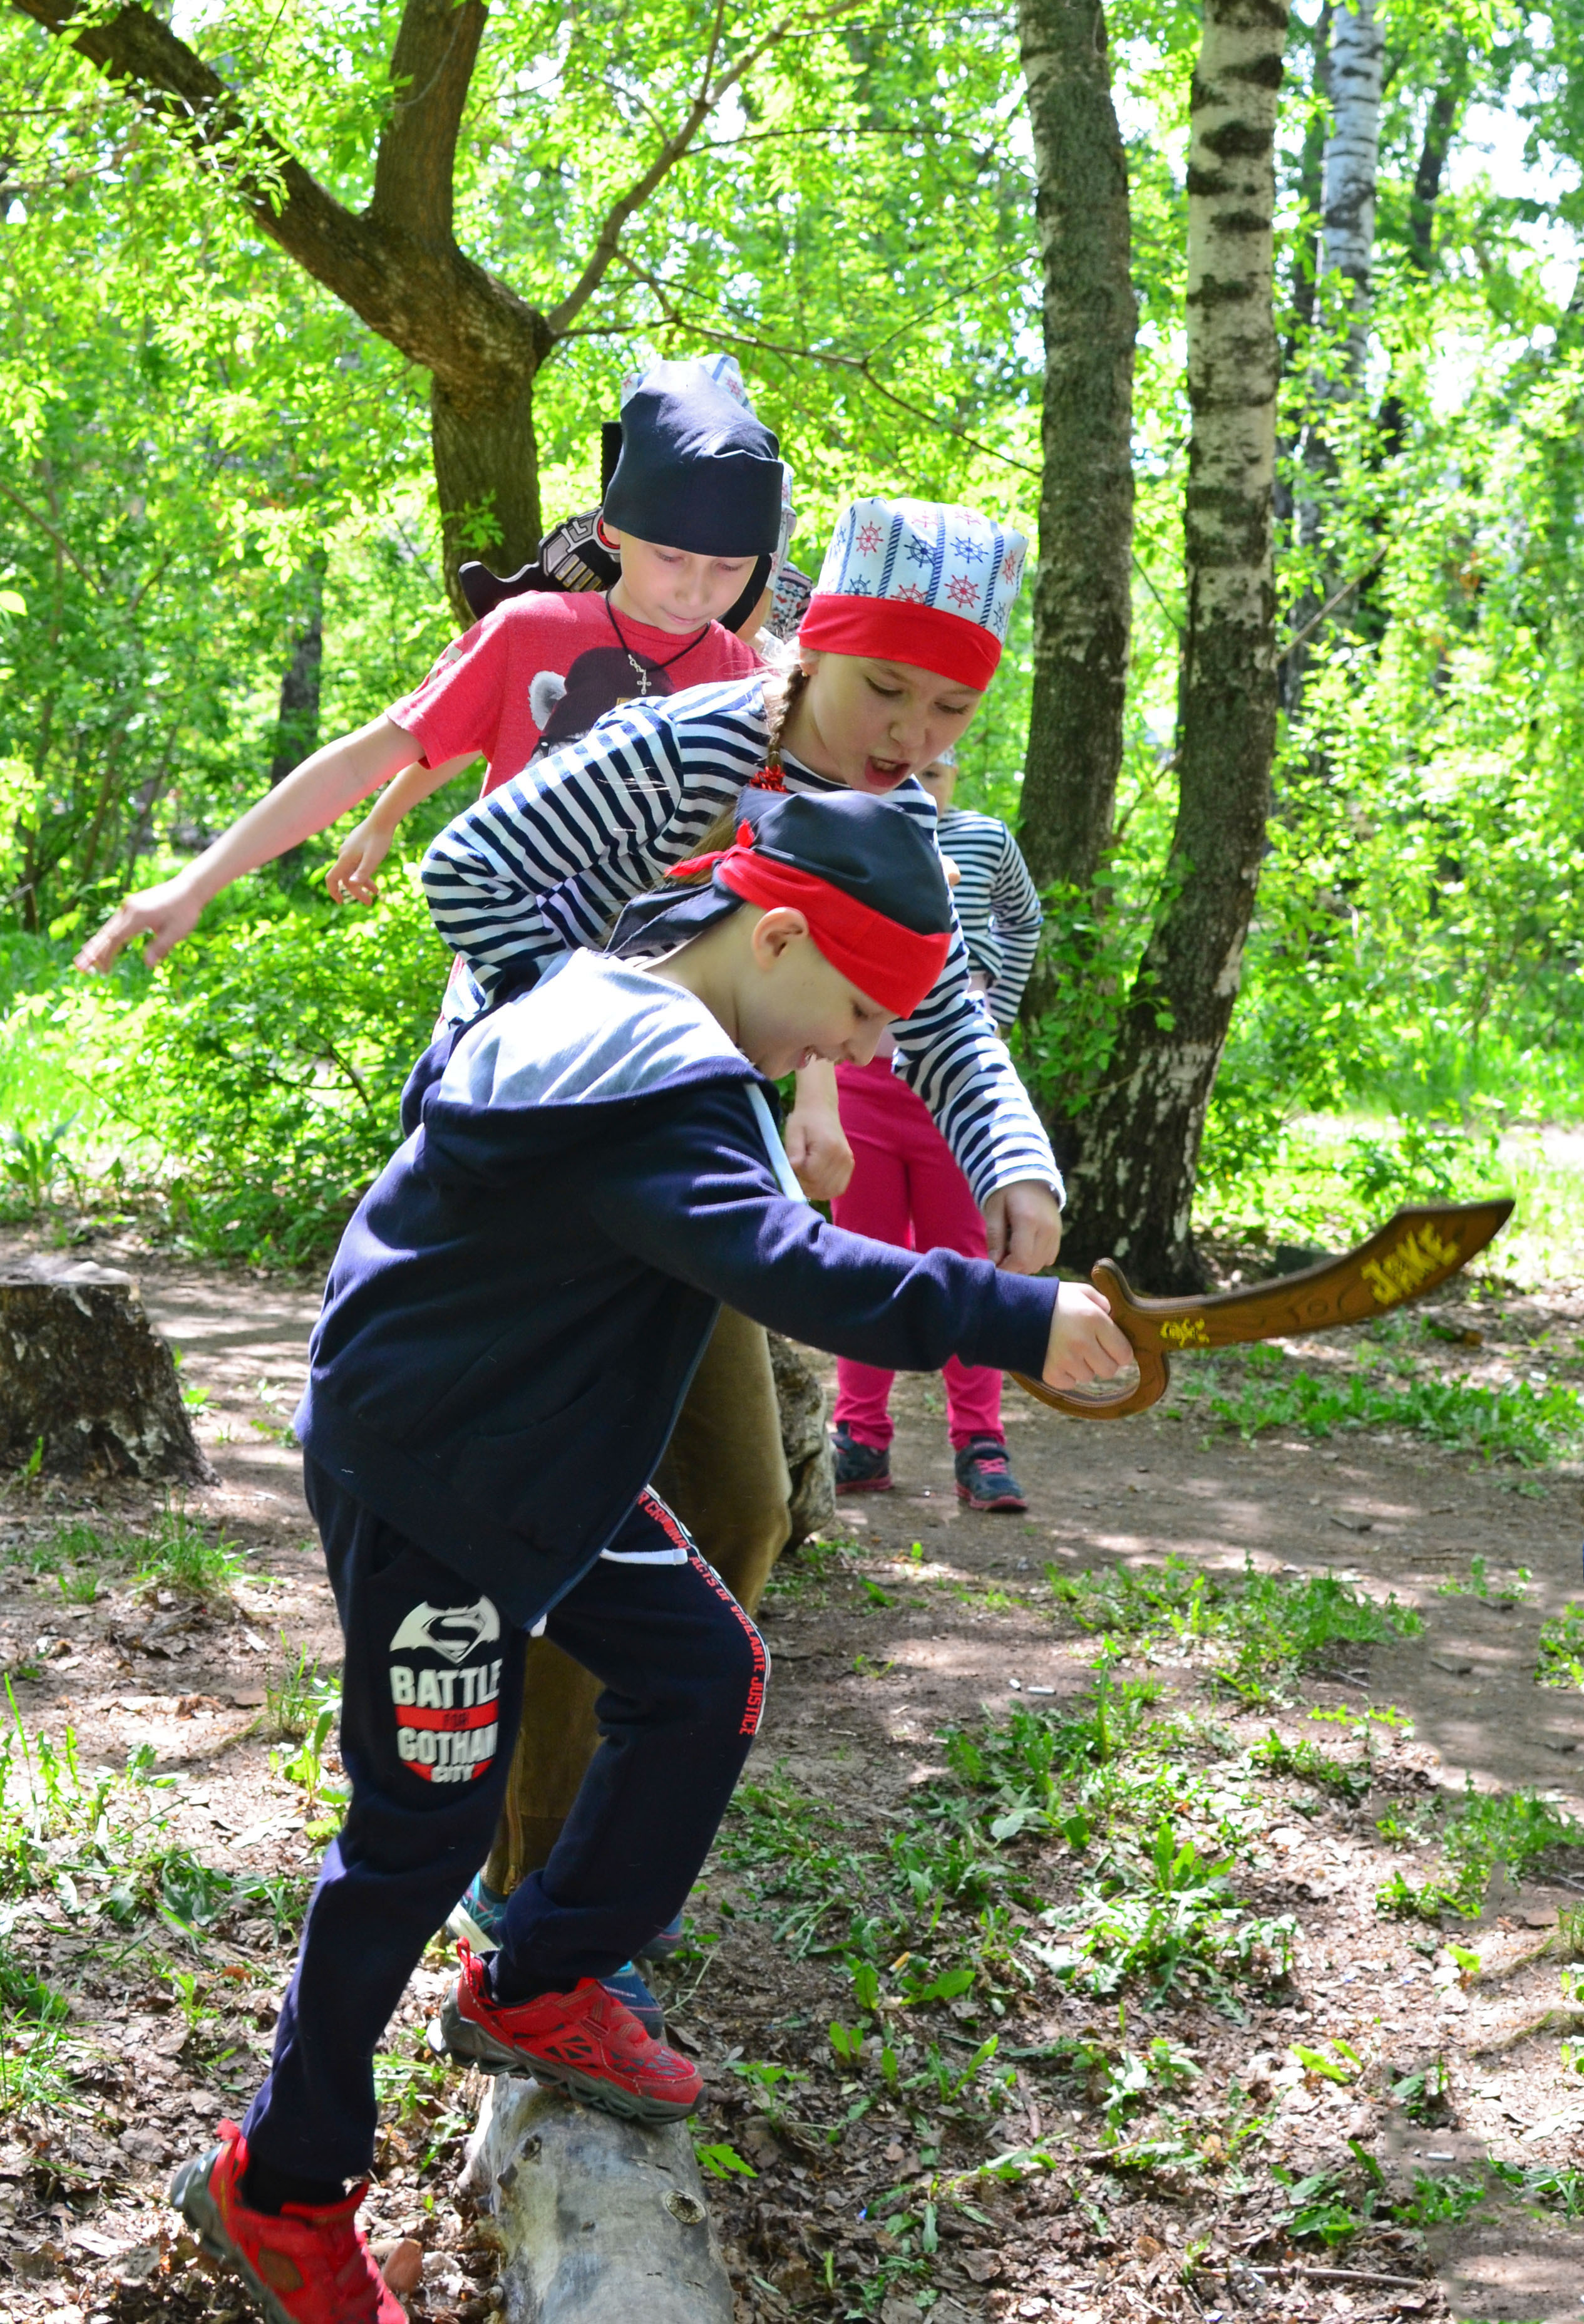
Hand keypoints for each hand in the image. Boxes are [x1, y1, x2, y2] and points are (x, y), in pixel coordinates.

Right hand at [74, 873, 204, 973]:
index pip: (116, 939)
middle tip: (79, 967)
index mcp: (138, 917)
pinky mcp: (132, 906)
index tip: (102, 971)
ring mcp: (129, 906)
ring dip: (96, 944)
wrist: (189, 888)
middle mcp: (129, 910)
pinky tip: (100, 945)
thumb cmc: (185, 911)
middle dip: (92, 952)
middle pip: (106, 933)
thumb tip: (149, 965)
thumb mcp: (177, 932)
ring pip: (108, 928)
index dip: (106, 955)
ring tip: (84, 959)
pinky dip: (106, 936)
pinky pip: (115, 923)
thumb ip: (161, 947)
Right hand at [326, 813, 394, 904]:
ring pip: (353, 871)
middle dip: (356, 892)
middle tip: (370, 902)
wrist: (383, 818)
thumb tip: (352, 884)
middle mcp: (344, 854)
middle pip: (345, 878)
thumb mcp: (373, 859)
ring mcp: (349, 850)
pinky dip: (365, 872)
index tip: (341, 902)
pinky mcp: (356, 846)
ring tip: (376, 892)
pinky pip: (357, 863)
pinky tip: (375, 875)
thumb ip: (363, 872)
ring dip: (363, 883)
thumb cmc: (379, 839)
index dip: (333, 891)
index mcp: (345, 859)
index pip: (332, 878)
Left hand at [786, 1062, 854, 1199]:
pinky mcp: (850, 1165)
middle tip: (798, 1173)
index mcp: (828, 1147)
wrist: (822, 1108)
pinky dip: (826, 1189)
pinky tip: (817, 1180)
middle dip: (806, 1186)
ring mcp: (848, 1162)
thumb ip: (793, 1152)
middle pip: (821, 1186)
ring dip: (815, 1190)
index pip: (812, 1176)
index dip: (798, 1178)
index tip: (793, 1168)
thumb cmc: (804, 1120)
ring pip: (830, 1191)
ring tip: (806, 1177)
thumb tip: (794, 1169)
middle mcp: (842, 1156)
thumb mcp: (793, 1132)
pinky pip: (839, 1188)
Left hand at [984, 1180, 1061, 1273]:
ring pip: (1041, 1263)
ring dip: (1025, 1264)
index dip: (1007, 1269)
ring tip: (1012, 1251)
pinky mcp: (1059, 1233)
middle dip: (1014, 1268)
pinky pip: (1049, 1257)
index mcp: (1028, 1220)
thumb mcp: (993, 1210)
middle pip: (1031, 1264)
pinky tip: (1025, 1247)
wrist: (1029, 1175)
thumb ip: (995, 1237)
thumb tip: (995, 1263)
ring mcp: (1056, 1232)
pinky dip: (1036, 1259)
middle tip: (1001, 1258)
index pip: (1020, 1258)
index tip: (995, 1268)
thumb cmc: (1005, 1191)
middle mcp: (1046, 1228)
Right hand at [1042, 1281, 1133, 1392]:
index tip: (1113, 1347)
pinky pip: (1070, 1383)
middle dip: (1103, 1361)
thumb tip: (1116, 1317)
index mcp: (1093, 1319)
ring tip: (1069, 1350)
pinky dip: (1066, 1375)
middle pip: (1109, 1370)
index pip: (1124, 1353)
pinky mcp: (1050, 1373)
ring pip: (1088, 1377)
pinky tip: (1057, 1358)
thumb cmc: (1051, 1300)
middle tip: (1091, 1350)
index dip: (1120, 1351)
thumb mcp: (1079, 1292)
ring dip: (1083, 1367)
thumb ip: (1103, 1303)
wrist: (1011, 1310)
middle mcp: (1082, 1341)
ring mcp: (1065, 1359)